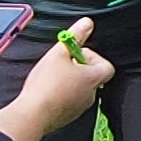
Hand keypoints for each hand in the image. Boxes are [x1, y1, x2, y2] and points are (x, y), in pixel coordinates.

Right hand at [0, 18, 112, 140]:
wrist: (34, 115)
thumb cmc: (47, 85)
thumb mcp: (59, 53)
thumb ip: (75, 37)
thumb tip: (87, 24)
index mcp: (93, 78)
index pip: (106, 66)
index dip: (93, 57)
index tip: (77, 54)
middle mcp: (90, 95)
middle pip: (91, 76)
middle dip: (77, 67)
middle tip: (61, 63)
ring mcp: (80, 107)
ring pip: (79, 89)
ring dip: (69, 80)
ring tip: (51, 76)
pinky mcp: (67, 116)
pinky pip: (69, 100)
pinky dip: (61, 93)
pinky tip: (46, 90)